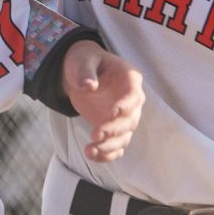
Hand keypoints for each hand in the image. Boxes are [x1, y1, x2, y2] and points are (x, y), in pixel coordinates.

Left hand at [61, 40, 143, 162]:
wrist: (80, 72)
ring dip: (109, 146)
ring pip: (124, 137)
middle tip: (96, 134)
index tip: (113, 113)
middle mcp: (132, 101)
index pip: (134, 95)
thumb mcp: (83, 60)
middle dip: (114, 130)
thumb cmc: (85, 61)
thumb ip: (85, 71)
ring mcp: (124, 117)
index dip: (126, 105)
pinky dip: (106, 154)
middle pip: (130, 120)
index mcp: (130, 79)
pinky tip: (92, 154)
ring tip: (90, 150)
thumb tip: (88, 86)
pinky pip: (116, 146)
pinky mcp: (114, 129)